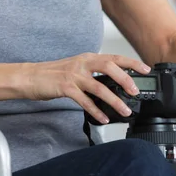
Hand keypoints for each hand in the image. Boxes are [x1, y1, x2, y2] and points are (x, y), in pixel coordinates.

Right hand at [25, 53, 151, 123]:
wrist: (30, 77)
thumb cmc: (53, 75)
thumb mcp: (76, 68)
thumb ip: (93, 73)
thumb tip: (113, 84)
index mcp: (87, 58)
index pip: (113, 57)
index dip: (131, 63)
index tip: (145, 69)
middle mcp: (82, 63)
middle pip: (109, 67)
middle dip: (125, 79)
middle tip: (136, 92)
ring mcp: (73, 75)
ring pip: (99, 87)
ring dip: (114, 100)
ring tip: (125, 110)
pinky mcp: (65, 87)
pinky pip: (85, 101)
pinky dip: (96, 111)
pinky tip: (103, 118)